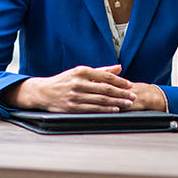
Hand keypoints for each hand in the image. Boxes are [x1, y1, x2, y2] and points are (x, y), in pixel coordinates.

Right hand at [18, 65, 136, 112]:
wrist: (44, 92)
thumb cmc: (65, 81)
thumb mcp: (80, 72)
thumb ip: (101, 70)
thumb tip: (119, 67)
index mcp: (82, 71)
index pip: (106, 76)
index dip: (120, 81)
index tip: (130, 85)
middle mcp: (79, 83)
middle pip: (106, 89)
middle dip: (122, 93)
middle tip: (133, 96)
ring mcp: (75, 96)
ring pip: (101, 100)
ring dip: (117, 102)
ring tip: (128, 103)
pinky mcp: (72, 107)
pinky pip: (93, 109)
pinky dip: (105, 110)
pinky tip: (115, 109)